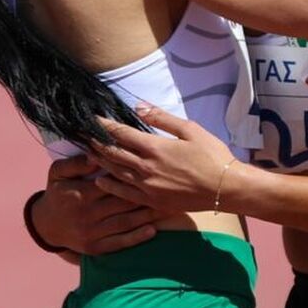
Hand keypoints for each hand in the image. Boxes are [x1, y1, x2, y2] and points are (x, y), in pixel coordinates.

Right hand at [30, 154, 166, 255]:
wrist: (46, 225)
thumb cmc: (57, 191)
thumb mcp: (58, 172)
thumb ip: (76, 163)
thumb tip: (96, 155)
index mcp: (80, 193)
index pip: (112, 182)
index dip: (134, 175)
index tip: (154, 168)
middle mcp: (87, 214)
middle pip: (123, 203)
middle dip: (148, 195)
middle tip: (171, 187)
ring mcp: (91, 233)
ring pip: (125, 223)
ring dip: (148, 216)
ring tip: (170, 207)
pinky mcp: (95, 248)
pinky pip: (119, 243)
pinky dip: (136, 238)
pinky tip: (153, 230)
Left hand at [90, 106, 237, 214]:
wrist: (225, 187)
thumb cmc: (212, 155)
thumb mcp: (190, 130)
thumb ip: (162, 119)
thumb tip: (139, 107)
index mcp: (155, 148)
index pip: (121, 134)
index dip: (104, 125)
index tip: (92, 120)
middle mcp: (146, 168)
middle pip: (113, 153)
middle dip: (96, 143)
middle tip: (82, 136)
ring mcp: (147, 186)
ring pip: (115, 173)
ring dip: (100, 162)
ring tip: (88, 153)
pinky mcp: (152, 201)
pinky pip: (124, 193)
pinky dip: (110, 186)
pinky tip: (100, 181)